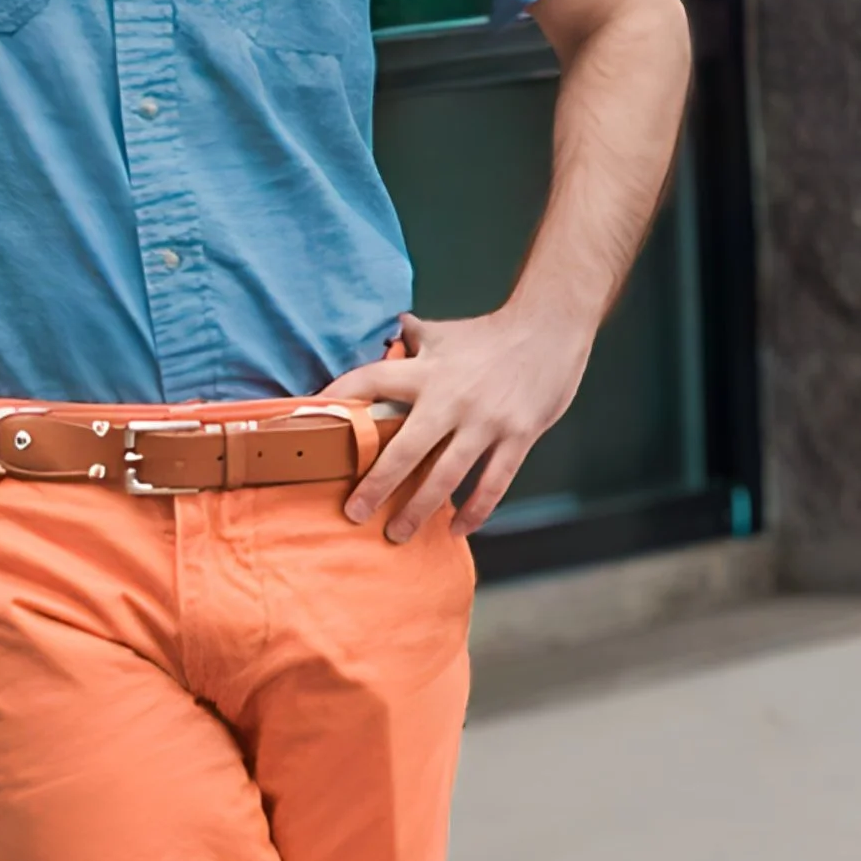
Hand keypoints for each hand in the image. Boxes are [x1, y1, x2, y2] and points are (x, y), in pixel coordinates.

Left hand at [321, 304, 590, 541]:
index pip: (369, 382)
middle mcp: (451, 398)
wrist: (552, 327)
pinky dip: (475, 510)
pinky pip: (493, 484)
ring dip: (419, 510)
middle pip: (404, 450)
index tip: (308, 425)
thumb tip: (391, 329)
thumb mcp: (447, 332)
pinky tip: (457, 528)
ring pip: (446, 476)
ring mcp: (486, 421)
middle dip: (376, 486)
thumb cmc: (493, 333)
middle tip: (353, 514)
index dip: (338, 400)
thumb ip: (416, 337)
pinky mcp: (518, 436)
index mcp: (427, 371)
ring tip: (397, 533)